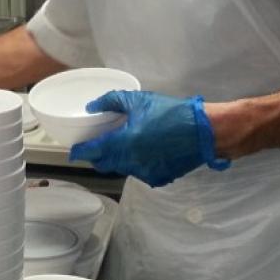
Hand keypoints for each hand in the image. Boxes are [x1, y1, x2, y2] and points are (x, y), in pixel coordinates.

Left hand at [68, 90, 229, 187]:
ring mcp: (144, 173)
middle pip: (104, 163)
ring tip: (125, 143)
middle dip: (98, 156)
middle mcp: (130, 162)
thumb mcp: (139, 100)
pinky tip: (145, 151)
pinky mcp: (158, 178)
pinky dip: (137, 163)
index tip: (74, 151)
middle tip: (98, 144)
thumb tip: (92, 106)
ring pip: (122, 168)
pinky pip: (139, 172)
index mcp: (122, 143)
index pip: (91, 152)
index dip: (80, 152)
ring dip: (118, 159)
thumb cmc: (171, 113)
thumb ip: (111, 101)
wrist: (205, 132)